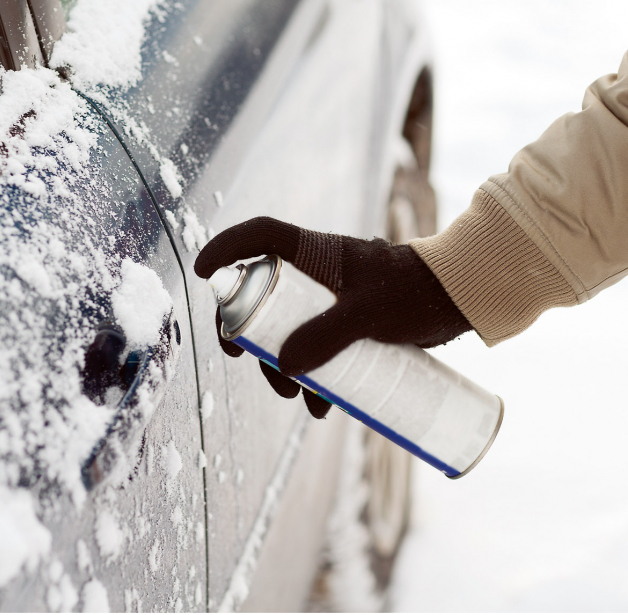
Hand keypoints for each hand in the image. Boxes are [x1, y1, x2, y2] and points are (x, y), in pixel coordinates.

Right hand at [194, 217, 471, 418]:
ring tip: (297, 400)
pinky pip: (318, 348)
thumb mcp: (368, 313)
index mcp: (315, 253)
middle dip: (251, 332)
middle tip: (244, 359)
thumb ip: (326, 337)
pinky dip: (314, 376)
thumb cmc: (414, 292)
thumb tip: (284, 368)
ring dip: (283, 365)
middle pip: (265, 296)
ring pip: (290, 329)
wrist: (460, 300)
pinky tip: (324, 405)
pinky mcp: (349, 322)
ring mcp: (332, 300)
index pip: (260, 236)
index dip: (226, 248)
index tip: (202, 271)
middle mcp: (318, 274)